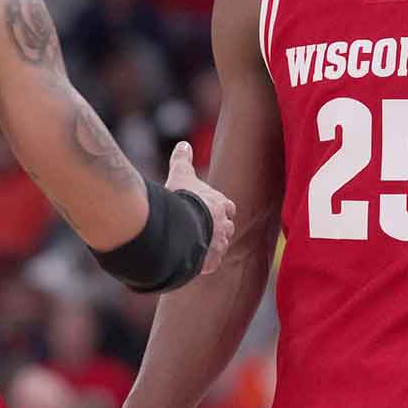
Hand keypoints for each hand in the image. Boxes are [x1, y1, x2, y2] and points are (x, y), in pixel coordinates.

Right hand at [164, 142, 235, 275]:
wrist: (180, 227)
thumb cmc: (182, 199)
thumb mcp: (181, 175)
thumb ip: (182, 160)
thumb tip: (183, 143)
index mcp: (221, 205)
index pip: (227, 208)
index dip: (220, 210)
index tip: (211, 211)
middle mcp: (224, 226)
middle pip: (225, 229)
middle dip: (216, 230)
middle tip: (201, 231)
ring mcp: (219, 245)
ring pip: (219, 247)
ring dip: (209, 247)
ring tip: (194, 247)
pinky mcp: (211, 262)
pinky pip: (210, 264)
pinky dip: (202, 263)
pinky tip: (190, 261)